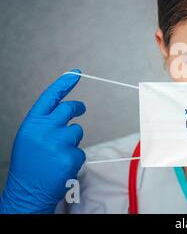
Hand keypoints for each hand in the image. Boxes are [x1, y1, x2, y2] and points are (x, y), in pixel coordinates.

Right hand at [0, 70, 85, 213]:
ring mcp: (58, 142)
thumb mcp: (30, 138)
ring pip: (77, 131)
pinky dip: (74, 158)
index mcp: (32, 124)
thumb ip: (45, 123)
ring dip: (72, 141)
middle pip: (69, 109)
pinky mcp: (71, 156)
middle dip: (77, 108)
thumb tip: (66, 110)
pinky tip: (61, 167)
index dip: (64, 83)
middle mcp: (44, 130)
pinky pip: (80, 151)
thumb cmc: (29, 165)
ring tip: (56, 156)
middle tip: (80, 109)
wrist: (26, 192)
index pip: (50, 97)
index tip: (76, 73)